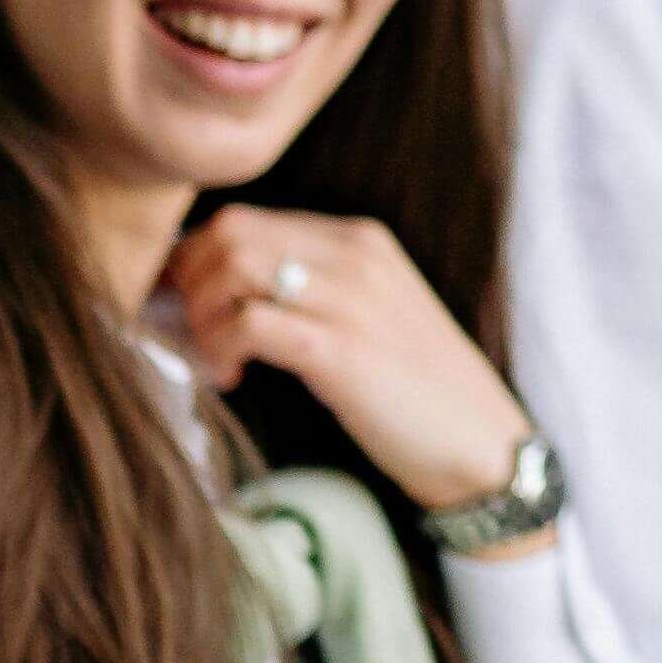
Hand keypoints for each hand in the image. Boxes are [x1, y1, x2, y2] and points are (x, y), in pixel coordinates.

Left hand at [163, 205, 541, 546]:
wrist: (481, 444)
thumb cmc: (416, 390)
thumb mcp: (367, 315)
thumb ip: (310, 288)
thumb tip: (218, 291)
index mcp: (359, 239)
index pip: (245, 218)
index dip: (194, 258)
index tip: (180, 302)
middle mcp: (355, 255)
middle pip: (229, 232)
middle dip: (187, 282)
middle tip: (187, 332)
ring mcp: (351, 298)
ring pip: (232, 267)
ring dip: (201, 315)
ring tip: (213, 357)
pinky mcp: (341, 348)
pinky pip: (249, 323)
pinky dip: (221, 348)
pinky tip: (232, 377)